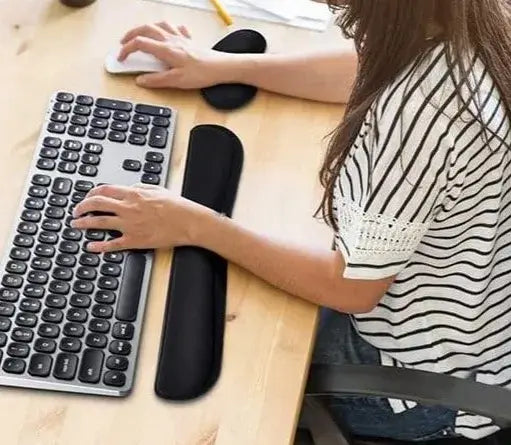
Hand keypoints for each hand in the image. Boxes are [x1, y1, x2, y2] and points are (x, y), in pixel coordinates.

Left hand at [71, 184, 212, 252]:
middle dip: (82, 207)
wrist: (189, 222)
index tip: (87, 197)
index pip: (104, 190)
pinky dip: (99, 246)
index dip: (91, 193)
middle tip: (77, 211)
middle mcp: (128, 208)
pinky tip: (91, 246)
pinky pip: (112, 244)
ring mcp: (130, 225)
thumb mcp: (158, 189)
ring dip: (84, 223)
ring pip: (99, 222)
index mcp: (134, 194)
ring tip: (76, 224)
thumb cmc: (177, 206)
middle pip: (96, 204)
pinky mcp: (135, 240)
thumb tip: (129, 187)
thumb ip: (140, 187)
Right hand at [118, 22, 235, 88]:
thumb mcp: (176, 81)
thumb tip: (140, 80)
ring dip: (147, 28)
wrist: (221, 68)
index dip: (126, 50)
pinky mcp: (190, 41)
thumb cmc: (202, 74)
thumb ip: (156, 80)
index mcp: (166, 49)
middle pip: (146, 29)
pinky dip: (168, 29)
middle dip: (131, 34)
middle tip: (123, 43)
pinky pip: (177, 29)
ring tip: (141, 34)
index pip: (139, 44)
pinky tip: (169, 33)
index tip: (121, 58)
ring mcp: (181, 39)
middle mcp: (172, 40)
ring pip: (159, 25)